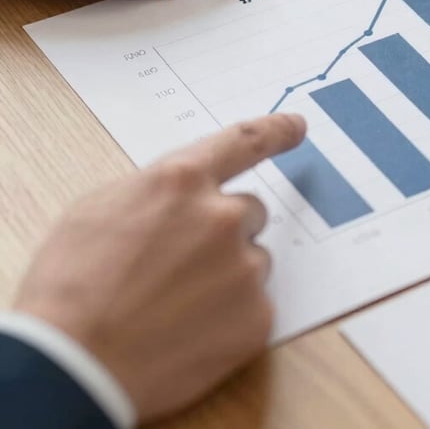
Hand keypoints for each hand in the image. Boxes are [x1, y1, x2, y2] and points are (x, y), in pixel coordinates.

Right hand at [13, 113, 306, 421]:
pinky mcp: (257, 318)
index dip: (275, 131)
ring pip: (252, 260)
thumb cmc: (70, 286)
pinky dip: (230, 316)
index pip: (244, 142)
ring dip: (227, 275)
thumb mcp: (99, 208)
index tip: (297, 126)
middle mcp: (222, 217)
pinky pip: (255, 305)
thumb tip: (181, 195)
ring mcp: (244, 269)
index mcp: (182, 182)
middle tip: (183, 264)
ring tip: (177, 304)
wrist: (71, 367)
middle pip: (250, 212)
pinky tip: (191, 331)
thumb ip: (155, 191)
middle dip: (225, 231)